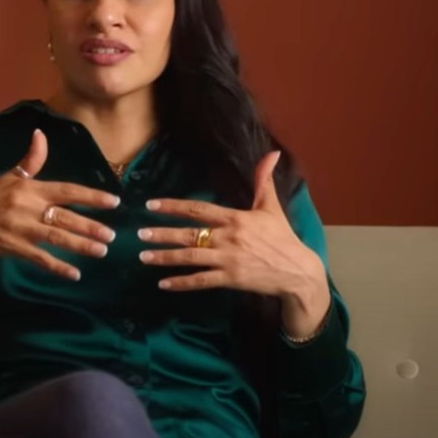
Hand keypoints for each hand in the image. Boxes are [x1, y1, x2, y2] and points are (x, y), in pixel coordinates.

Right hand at [0, 129, 119, 288]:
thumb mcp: (9, 177)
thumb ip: (31, 160)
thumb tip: (41, 133)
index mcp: (30, 188)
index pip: (67, 190)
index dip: (91, 196)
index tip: (114, 202)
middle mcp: (27, 206)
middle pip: (66, 217)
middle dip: (91, 227)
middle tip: (112, 236)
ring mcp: (20, 228)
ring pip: (57, 238)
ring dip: (81, 246)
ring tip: (102, 251)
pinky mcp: (13, 247)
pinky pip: (40, 258)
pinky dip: (58, 267)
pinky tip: (74, 274)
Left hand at [137, 151, 330, 336]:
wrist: (297, 271)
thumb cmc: (282, 238)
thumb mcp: (272, 208)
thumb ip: (264, 182)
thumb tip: (271, 153)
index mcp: (235, 218)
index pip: (198, 209)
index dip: (173, 206)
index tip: (152, 205)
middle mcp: (229, 238)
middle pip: (189, 234)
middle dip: (162, 234)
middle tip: (140, 234)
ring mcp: (228, 260)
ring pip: (191, 258)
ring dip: (165, 258)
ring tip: (144, 256)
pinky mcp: (231, 280)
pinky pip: (201, 281)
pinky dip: (181, 282)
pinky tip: (163, 283)